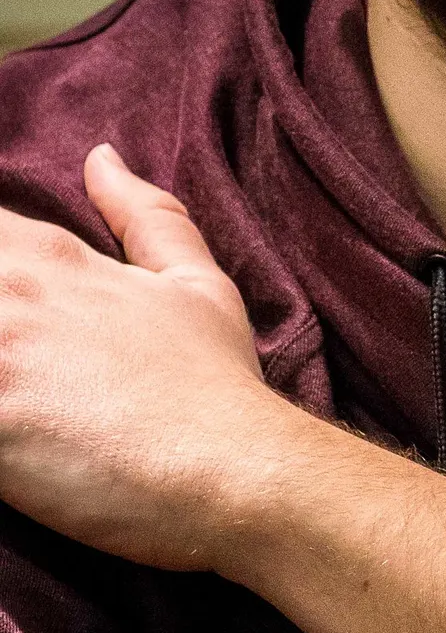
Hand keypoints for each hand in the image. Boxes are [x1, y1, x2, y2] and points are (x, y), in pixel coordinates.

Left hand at [0, 144, 285, 562]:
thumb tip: (102, 159)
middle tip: (20, 365)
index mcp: (49, 256)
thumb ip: (145, 215)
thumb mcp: (197, 286)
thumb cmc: (217, 389)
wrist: (235, 473)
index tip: (16, 317)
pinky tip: (13, 434)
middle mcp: (11, 291)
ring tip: (18, 394)